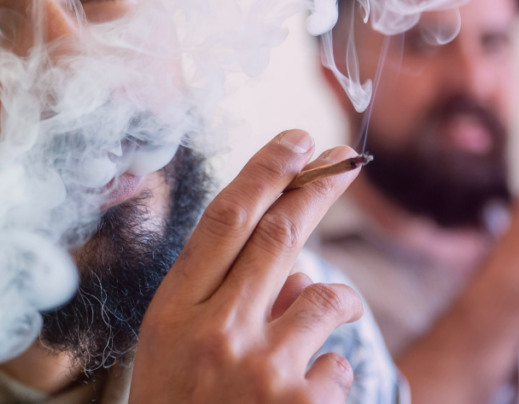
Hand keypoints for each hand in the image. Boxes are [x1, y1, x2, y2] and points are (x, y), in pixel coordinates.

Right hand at [130, 130, 363, 403]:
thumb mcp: (172, 351)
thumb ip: (219, 301)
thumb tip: (289, 268)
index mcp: (173, 311)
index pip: (224, 221)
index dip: (265, 172)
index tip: (297, 141)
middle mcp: (215, 329)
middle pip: (280, 237)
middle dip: (318, 189)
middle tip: (345, 160)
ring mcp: (261, 368)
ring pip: (325, 296)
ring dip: (336, 301)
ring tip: (327, 318)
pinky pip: (339, 365)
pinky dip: (328, 373)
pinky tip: (299, 398)